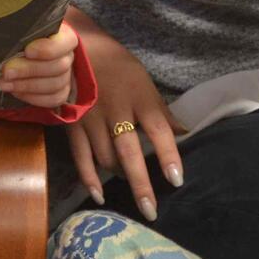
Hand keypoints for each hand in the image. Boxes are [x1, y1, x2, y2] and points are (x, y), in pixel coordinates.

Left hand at [0, 21, 76, 107]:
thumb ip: (20, 34)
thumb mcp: (23, 30)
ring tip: (4, 83)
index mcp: (64, 36)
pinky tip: (15, 92)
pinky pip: (51, 99)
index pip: (63, 43)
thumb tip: (6, 41)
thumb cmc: (23, 36)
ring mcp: (66, 76)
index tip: (28, 51)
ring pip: (54, 85)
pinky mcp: (60, 92)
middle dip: (29, 70)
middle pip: (57, 66)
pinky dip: (32, 97)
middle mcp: (67, 56)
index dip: (47, 49)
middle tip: (7, 71)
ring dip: (26, 85)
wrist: (23, 50)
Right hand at [65, 8, 184, 221]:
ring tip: (131, 187)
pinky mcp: (73, 124)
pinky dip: (89, 179)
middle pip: (130, 152)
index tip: (177, 179)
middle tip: (151, 210)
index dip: (168, 155)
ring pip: (106, 159)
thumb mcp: (144, 82)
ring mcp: (92, 118)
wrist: (78, 48)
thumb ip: (160, 111)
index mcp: (139, 97)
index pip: (158, 129)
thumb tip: (184, 132)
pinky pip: (81, 157)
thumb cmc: (117, 66)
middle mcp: (116, 110)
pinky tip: (98, 196)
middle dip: (141, 183)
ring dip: (120, 177)